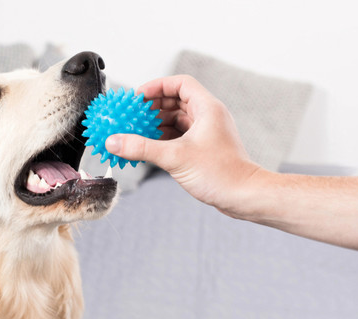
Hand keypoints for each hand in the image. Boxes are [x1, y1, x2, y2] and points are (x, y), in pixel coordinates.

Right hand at [105, 75, 260, 216]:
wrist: (243, 196)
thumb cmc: (222, 174)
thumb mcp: (174, 157)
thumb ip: (141, 147)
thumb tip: (115, 141)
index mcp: (207, 108)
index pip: (179, 83)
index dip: (157, 86)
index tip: (137, 97)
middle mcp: (208, 116)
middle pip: (175, 100)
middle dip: (152, 108)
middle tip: (132, 115)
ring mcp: (206, 132)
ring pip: (176, 119)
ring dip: (156, 124)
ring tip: (136, 132)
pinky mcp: (203, 147)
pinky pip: (178, 135)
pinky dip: (163, 138)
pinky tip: (148, 147)